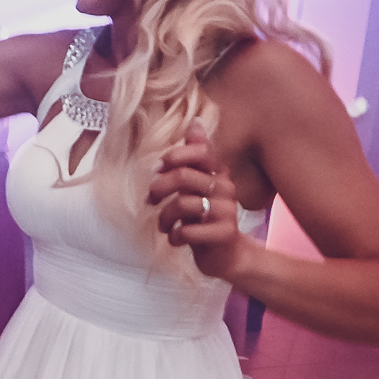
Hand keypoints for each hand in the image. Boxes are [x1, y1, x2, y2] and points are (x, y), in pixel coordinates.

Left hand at [148, 122, 250, 280]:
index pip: (200, 152)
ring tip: (163, 226)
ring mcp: (226, 211)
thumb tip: (195, 122)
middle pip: (184, 176)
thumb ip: (194, 159)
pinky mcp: (224, 233)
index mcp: (218, 173)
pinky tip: (176, 239)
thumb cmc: (206, 220)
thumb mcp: (198, 187)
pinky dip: (175, 236)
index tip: (157, 169)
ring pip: (183, 204)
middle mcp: (225, 187)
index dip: (175, 157)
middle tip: (151, 200)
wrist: (227, 256)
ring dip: (164, 217)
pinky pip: (189, 230)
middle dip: (159, 188)